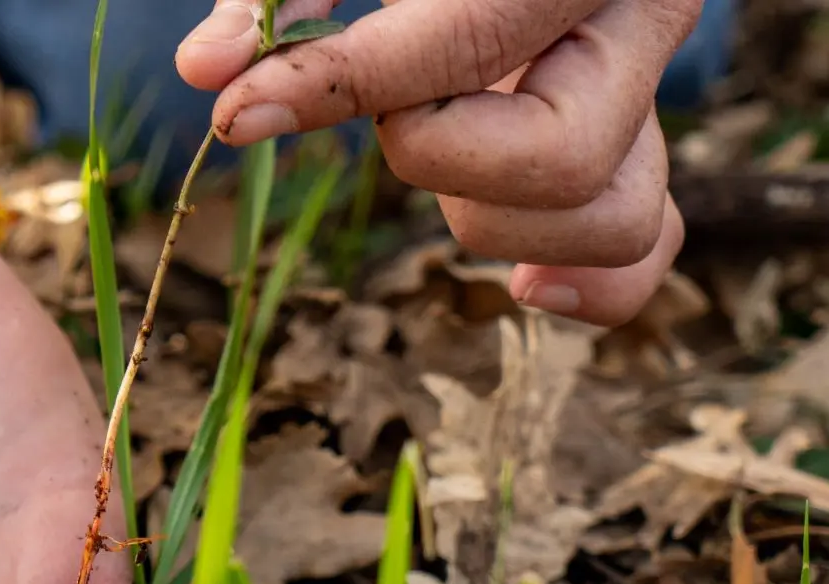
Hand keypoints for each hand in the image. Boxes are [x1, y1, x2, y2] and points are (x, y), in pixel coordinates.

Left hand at [175, 0, 701, 325]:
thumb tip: (204, 70)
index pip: (462, 44)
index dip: (338, 88)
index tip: (241, 114)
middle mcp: (638, 20)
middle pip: (557, 161)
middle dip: (438, 159)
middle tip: (391, 111)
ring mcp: (647, 92)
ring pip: (614, 221)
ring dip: (495, 223)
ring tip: (432, 152)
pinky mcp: (635, 146)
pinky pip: (645, 247)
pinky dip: (595, 286)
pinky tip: (524, 288)